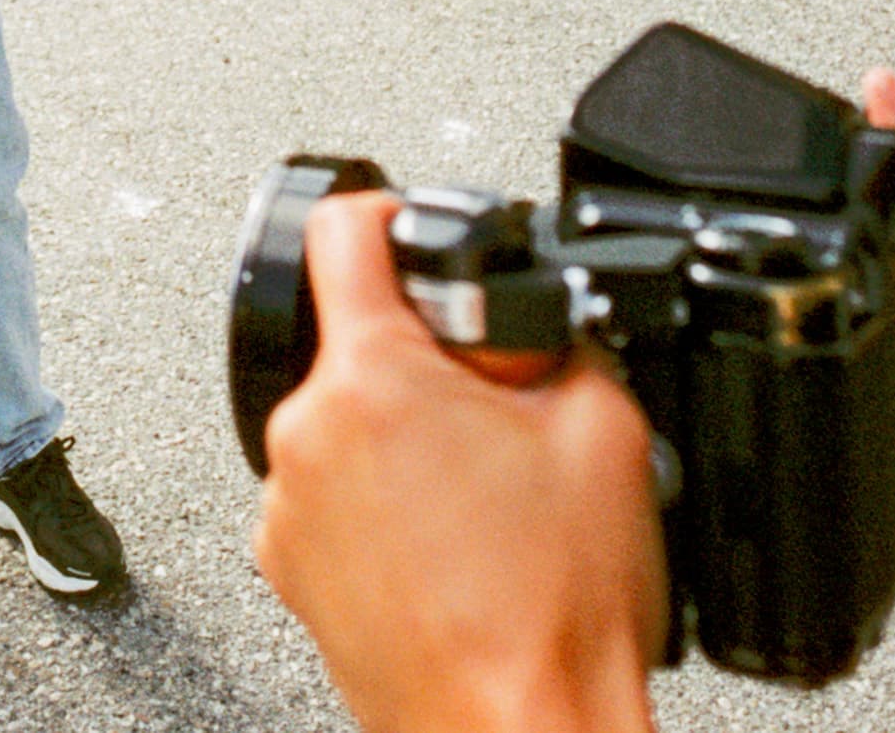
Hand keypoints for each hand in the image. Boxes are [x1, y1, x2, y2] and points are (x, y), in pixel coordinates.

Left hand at [254, 192, 662, 732]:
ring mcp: (289, 509)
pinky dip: (384, 501)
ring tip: (483, 493)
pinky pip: (334, 495)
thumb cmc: (552, 615)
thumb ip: (563, 340)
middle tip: (496, 405)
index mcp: (370, 379)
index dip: (388, 212)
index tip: (408, 226)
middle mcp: (306, 435)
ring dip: (405, 436)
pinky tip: (452, 541)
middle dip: (426, 358)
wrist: (519, 729)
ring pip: (346, 423)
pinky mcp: (293, 567)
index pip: (342, 231)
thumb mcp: (605, 429)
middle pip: (354, 341)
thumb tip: (542, 319)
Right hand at [862, 72, 894, 567]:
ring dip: (839, 310)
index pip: (884, 178)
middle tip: (828, 242)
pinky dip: (851, 375)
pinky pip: (863, 385)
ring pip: (846, 314)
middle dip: (833, 243)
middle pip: (853, 246)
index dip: (848, 167)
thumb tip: (886, 93)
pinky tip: (859, 362)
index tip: (812, 159)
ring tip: (847, 303)